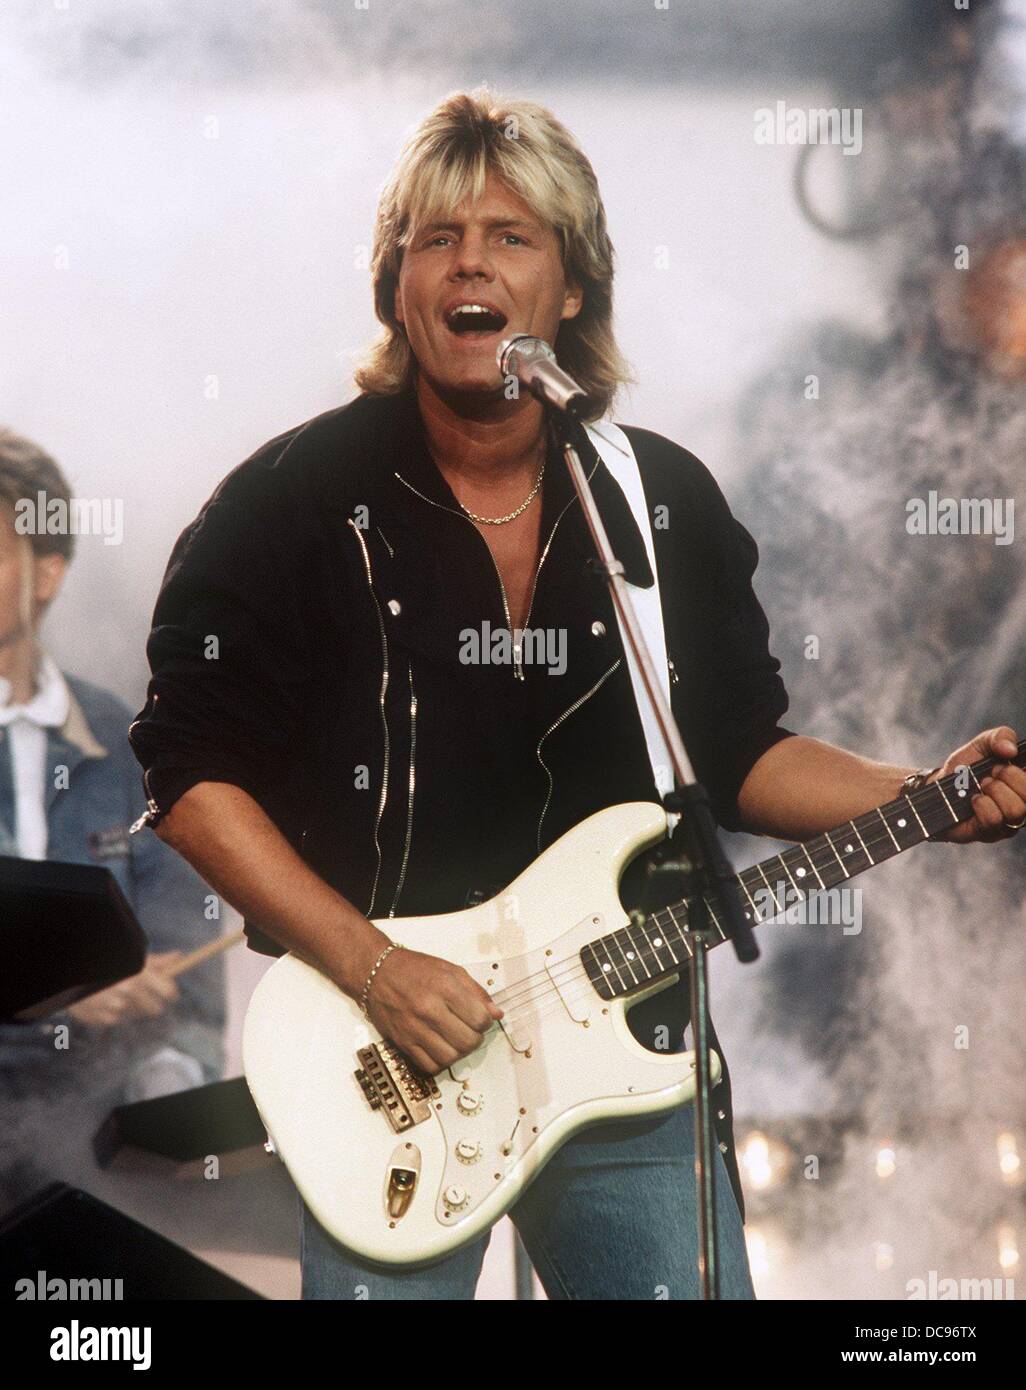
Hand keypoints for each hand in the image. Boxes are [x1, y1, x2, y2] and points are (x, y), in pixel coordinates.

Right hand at [66, 951, 182, 1028]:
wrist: (74, 973)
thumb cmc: (108, 964)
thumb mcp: (132, 958)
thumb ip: (156, 961)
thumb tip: (178, 957)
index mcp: (140, 975)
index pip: (169, 993)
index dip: (171, 993)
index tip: (169, 993)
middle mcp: (129, 992)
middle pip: (156, 1009)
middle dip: (153, 1002)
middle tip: (145, 994)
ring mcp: (116, 1008)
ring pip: (137, 1015)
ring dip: (132, 1007)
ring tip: (118, 994)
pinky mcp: (103, 1020)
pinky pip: (119, 1020)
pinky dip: (115, 1013)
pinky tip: (105, 1002)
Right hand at [364, 947, 503, 1074]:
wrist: (376, 972)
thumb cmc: (412, 969)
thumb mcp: (450, 970)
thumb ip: (476, 991)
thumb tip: (495, 1013)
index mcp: (445, 987)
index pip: (480, 1019)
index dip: (486, 1022)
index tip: (481, 1019)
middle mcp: (429, 1009)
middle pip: (468, 1041)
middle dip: (475, 1039)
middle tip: (470, 1031)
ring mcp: (415, 1028)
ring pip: (450, 1057)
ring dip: (459, 1052)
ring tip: (456, 1040)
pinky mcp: (403, 1042)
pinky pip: (429, 1066)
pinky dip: (440, 1062)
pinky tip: (441, 1048)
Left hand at [931, 726, 1024, 843]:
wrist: (938, 785)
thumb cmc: (965, 767)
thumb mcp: (982, 744)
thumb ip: (1000, 737)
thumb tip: (1011, 750)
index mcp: (1024, 784)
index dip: (1021, 769)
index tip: (1005, 761)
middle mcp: (1023, 804)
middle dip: (1007, 776)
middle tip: (990, 773)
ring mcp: (1008, 822)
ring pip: (1016, 810)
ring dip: (994, 791)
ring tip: (981, 785)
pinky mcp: (990, 833)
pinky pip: (994, 819)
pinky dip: (981, 804)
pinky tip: (972, 799)